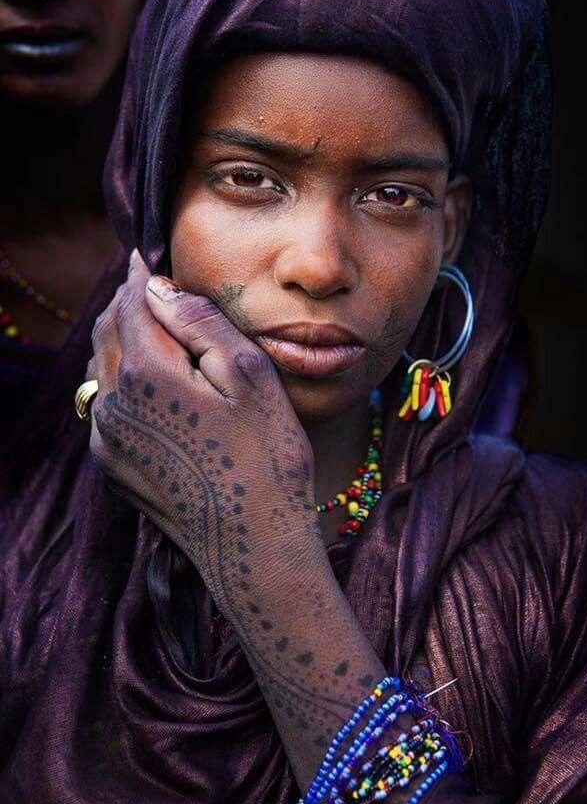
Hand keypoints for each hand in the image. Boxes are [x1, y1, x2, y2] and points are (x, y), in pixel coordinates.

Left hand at [89, 251, 321, 617]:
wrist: (254, 548)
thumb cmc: (267, 458)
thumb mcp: (250, 375)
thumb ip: (201, 322)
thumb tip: (160, 288)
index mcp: (146, 373)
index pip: (132, 302)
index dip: (141, 275)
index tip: (148, 255)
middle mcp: (113, 405)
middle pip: (108, 332)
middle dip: (127, 304)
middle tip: (148, 285)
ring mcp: (107, 441)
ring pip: (102, 369)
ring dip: (122, 342)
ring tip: (152, 328)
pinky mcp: (113, 468)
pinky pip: (107, 407)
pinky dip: (122, 382)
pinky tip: (153, 384)